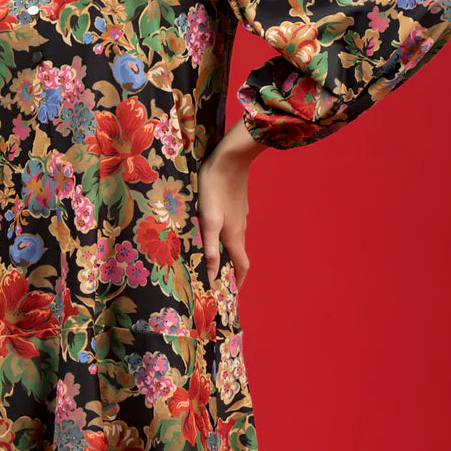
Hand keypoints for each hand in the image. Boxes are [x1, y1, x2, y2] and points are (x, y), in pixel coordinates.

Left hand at [196, 119, 263, 290]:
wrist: (230, 158)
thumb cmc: (214, 189)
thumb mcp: (208, 220)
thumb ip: (210, 249)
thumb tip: (213, 276)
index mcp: (233, 236)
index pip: (242, 266)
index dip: (239, 280)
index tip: (233, 291)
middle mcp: (240, 227)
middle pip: (238, 253)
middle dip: (231, 267)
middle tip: (219, 276)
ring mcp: (240, 213)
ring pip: (235, 238)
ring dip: (227, 250)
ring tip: (212, 254)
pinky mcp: (236, 202)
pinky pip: (232, 223)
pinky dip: (225, 233)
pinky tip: (212, 226)